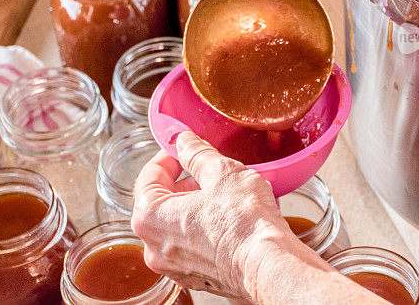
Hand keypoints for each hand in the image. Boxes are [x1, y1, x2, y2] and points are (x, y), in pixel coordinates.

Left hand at [133, 131, 392, 303]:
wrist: (269, 266)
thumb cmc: (243, 223)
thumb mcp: (221, 172)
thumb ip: (197, 152)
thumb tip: (185, 141)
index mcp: (150, 217)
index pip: (149, 176)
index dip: (168, 156)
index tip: (184, 148)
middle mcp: (154, 247)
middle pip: (161, 202)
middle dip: (184, 182)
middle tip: (209, 170)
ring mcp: (175, 267)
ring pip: (177, 225)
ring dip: (196, 206)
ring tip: (225, 193)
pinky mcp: (197, 277)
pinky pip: (194, 245)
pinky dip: (206, 229)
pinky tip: (231, 219)